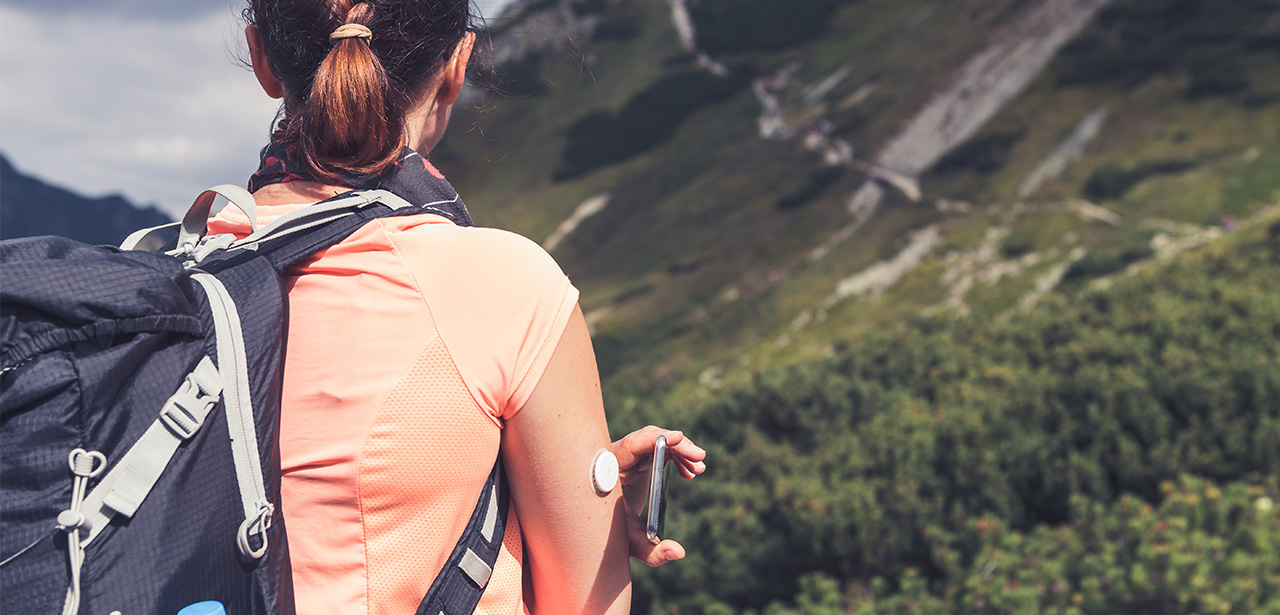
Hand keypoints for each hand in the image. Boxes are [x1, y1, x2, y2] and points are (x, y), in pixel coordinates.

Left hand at [611, 426, 706, 566]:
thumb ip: (653, 553)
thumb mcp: (630, 544)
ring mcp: (626, 454)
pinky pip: (658, 448)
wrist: (598, 525)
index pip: (630, 445)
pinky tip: (689, 473)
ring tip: (699, 470)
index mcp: (609, 473)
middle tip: (699, 457)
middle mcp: (616, 458)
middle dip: (675, 445)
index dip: (652, 439)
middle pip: (647, 438)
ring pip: (656, 441)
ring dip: (680, 451)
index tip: (678, 438)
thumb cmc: (610, 534)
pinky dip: (676, 456)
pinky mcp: (635, 457)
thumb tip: (680, 552)